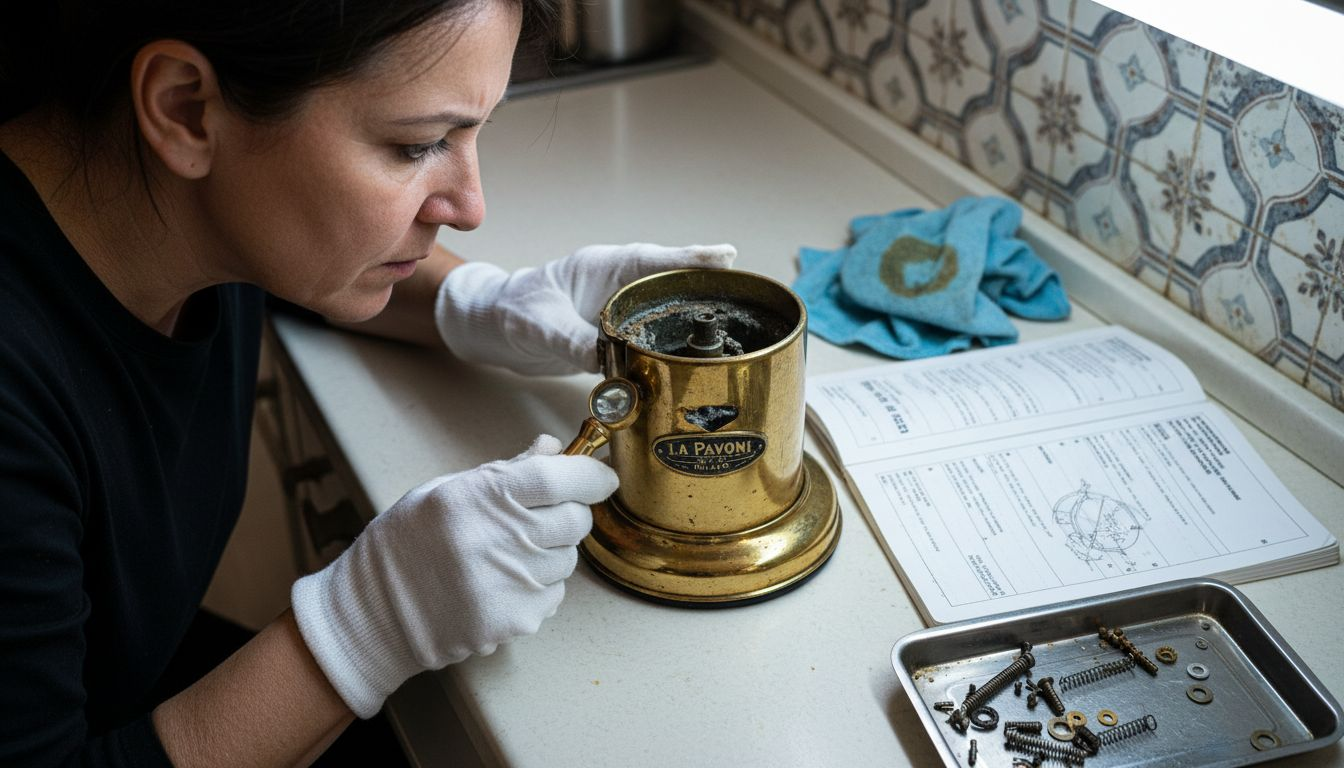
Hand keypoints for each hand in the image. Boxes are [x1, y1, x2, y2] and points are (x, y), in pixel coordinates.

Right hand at [290, 435, 617, 717]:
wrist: (373, 612)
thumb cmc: (407, 544)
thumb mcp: (446, 491)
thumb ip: (505, 471)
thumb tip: (553, 448)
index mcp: (478, 497)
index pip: (557, 477)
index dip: (591, 474)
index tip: (603, 475)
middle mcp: (496, 539)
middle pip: (574, 520)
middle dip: (573, 513)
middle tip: (548, 515)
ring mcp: (507, 584)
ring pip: (568, 560)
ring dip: (552, 552)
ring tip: (509, 554)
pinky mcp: (512, 621)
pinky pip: (553, 595)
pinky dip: (539, 587)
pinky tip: (502, 583)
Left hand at [434, 242, 736, 374]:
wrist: (490, 329)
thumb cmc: (509, 312)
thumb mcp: (538, 326)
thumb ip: (572, 340)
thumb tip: (608, 358)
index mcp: (604, 267)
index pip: (656, 259)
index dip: (693, 259)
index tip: (727, 257)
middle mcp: (618, 285)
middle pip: (673, 284)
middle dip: (708, 291)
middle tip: (746, 301)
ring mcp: (620, 310)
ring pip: (668, 312)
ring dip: (694, 322)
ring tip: (734, 332)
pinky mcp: (618, 334)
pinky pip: (653, 338)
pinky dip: (672, 348)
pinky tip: (695, 363)